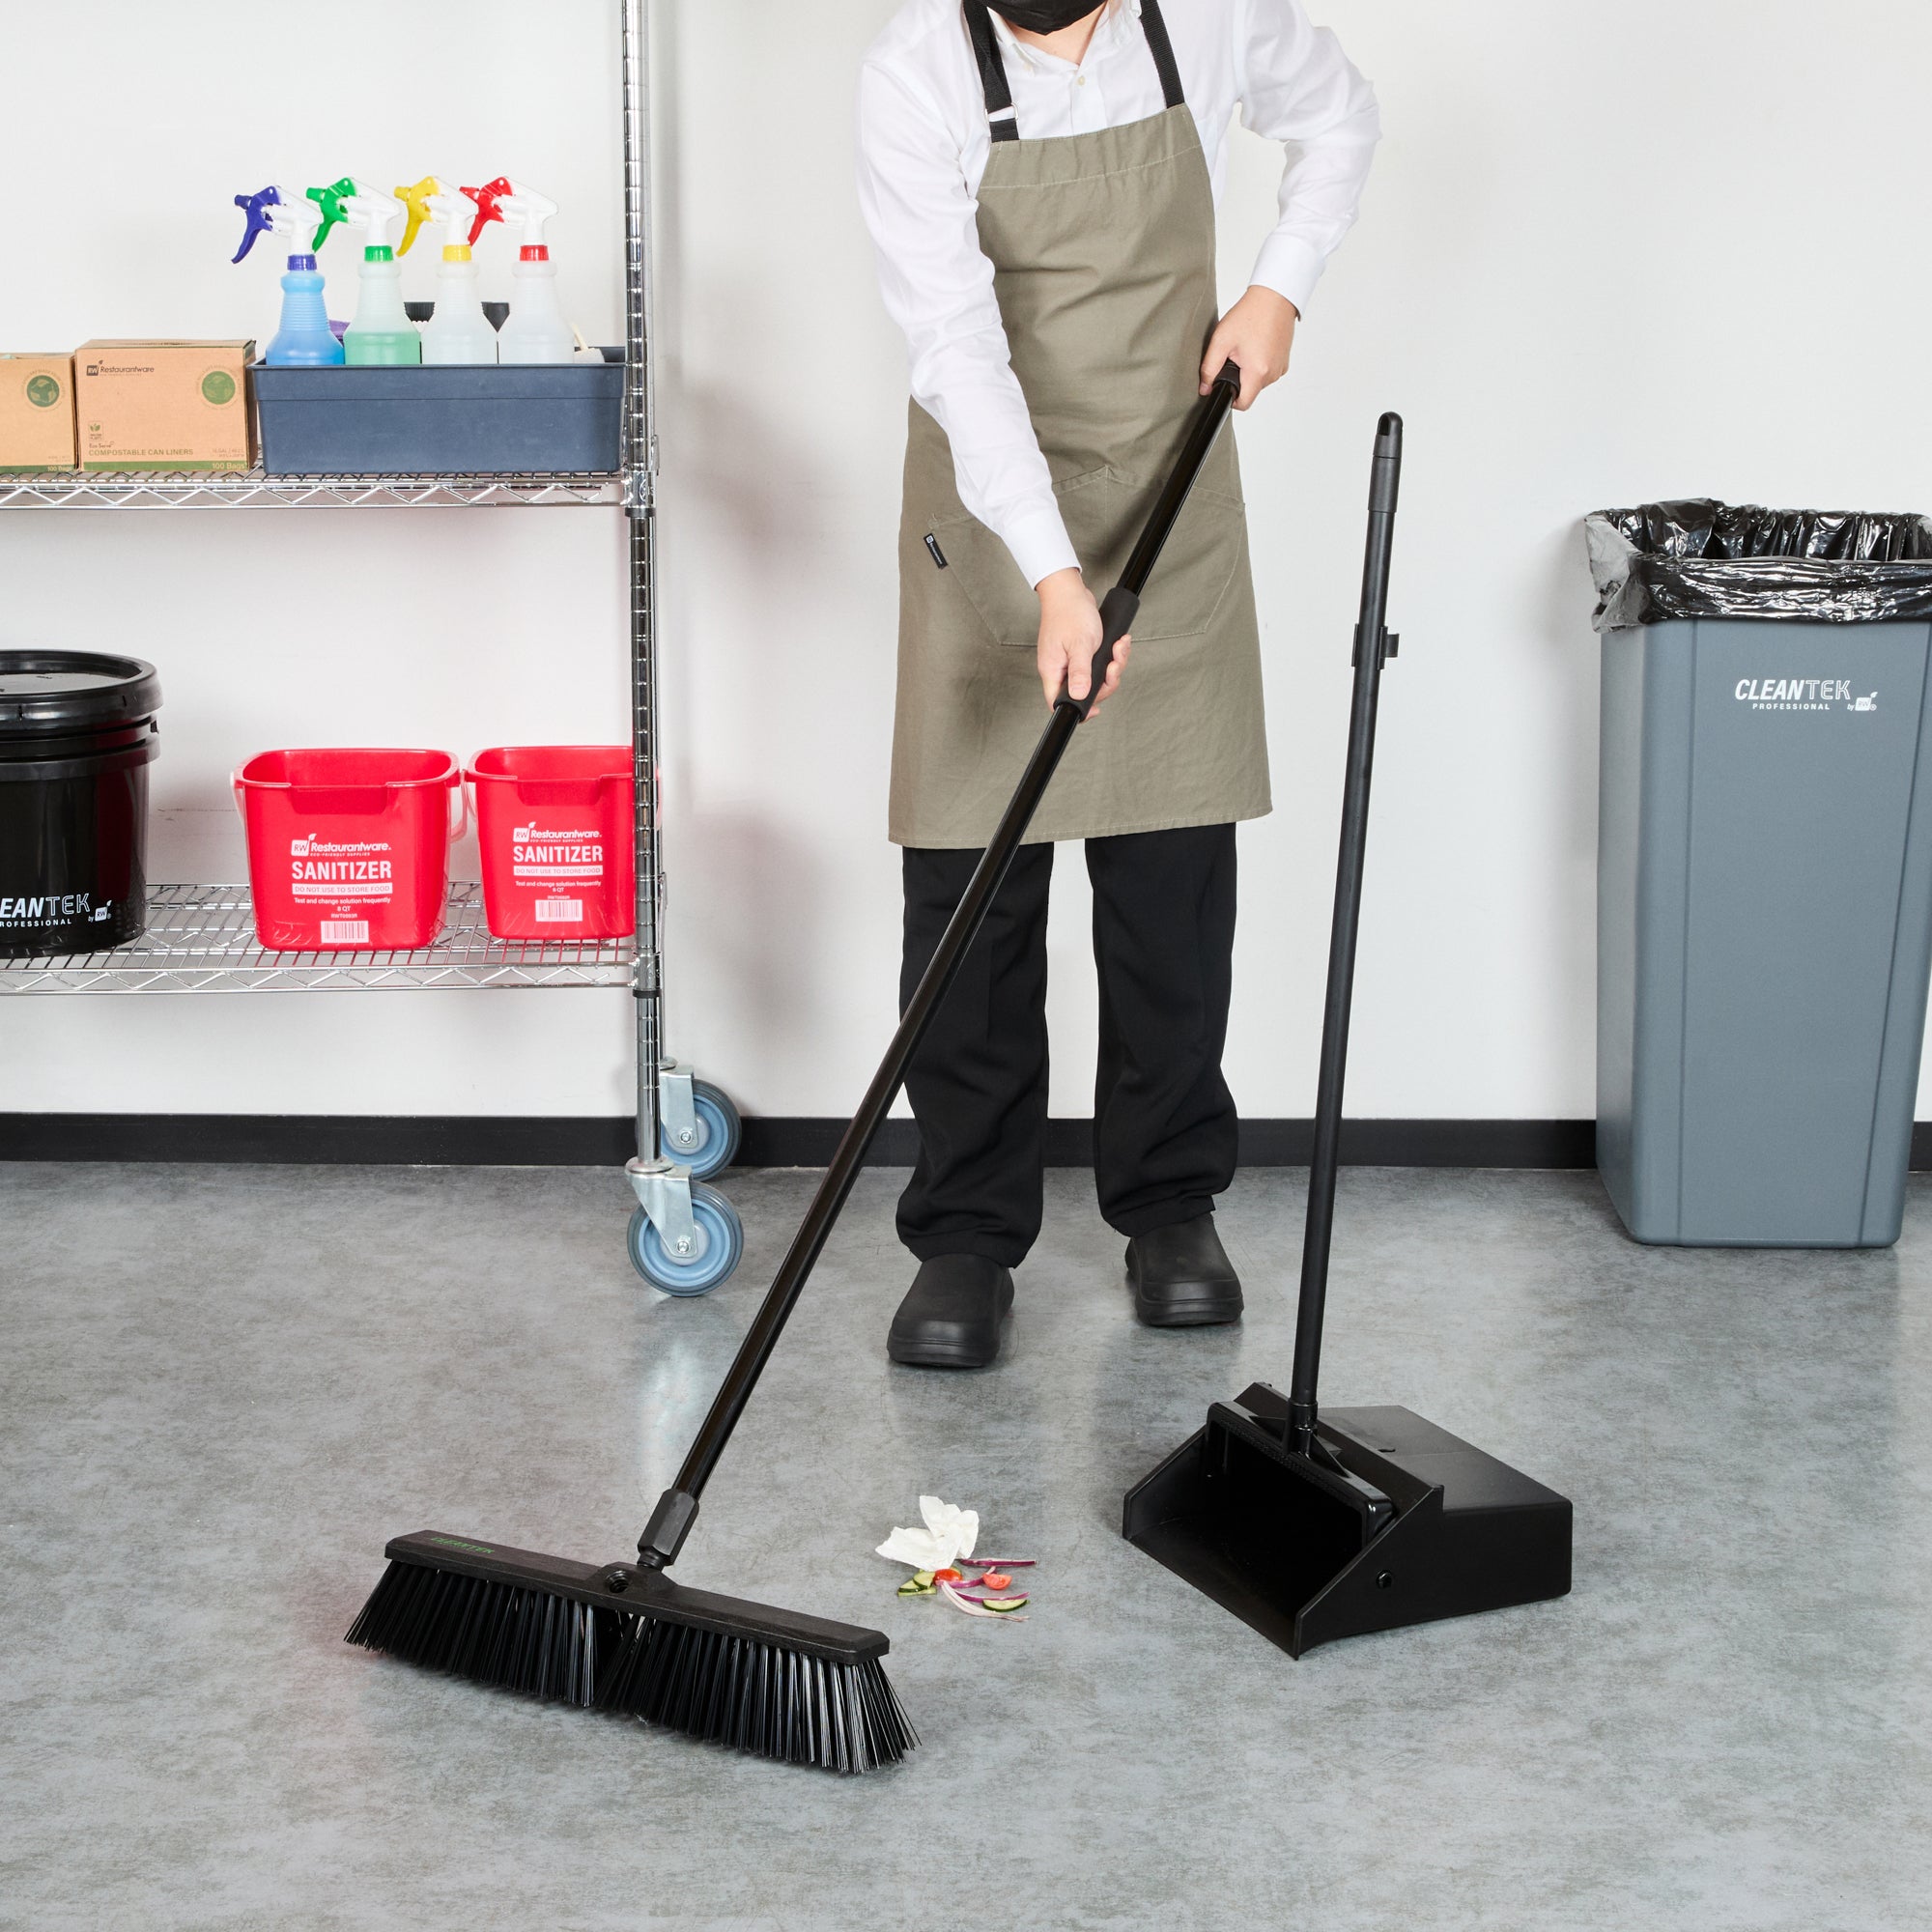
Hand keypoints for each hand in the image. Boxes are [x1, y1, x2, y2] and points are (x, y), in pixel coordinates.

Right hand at [1035, 567, 1129, 711]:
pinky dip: (1112, 655)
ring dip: (1113, 665)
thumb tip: (1079, 696)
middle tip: (1113, 664)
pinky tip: (1118, 643)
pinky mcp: (1080, 653)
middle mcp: (1060, 669)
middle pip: (1084, 692)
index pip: (1059, 702)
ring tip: (1119, 647)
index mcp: (1053, 670)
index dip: (1078, 709)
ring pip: (1096, 678)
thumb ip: (1080, 672)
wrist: (1069, 590)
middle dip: (1106, 680)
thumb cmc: (1070, 613)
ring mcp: (1070, 661)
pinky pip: (1099, 664)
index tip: (1096, 708)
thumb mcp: (1080, 644)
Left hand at [1200, 285, 1299, 410]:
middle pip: (1250, 391)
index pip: (1242, 404)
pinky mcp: (1284, 361)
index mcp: (1257, 372)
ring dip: (1249, 370)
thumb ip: (1209, 368)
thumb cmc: (1250, 314)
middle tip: (1234, 355)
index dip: (1230, 399)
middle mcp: (1272, 374)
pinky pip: (1267, 371)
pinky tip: (1256, 345)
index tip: (1223, 384)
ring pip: (1259, 381)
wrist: (1274, 297)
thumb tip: (1204, 388)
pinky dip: (1259, 363)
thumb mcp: (1221, 340)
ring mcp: (1280, 367)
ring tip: (1246, 347)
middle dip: (1238, 379)